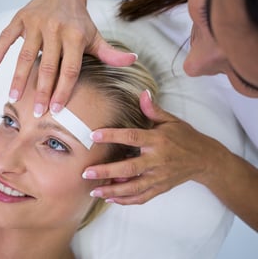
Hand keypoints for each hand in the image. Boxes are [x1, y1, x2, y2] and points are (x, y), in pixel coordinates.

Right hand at [0, 0, 136, 115]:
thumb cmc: (79, 20)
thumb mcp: (96, 36)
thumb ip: (110, 53)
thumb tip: (132, 61)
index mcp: (75, 36)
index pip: (69, 70)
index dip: (63, 90)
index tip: (56, 109)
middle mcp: (55, 30)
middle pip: (47, 66)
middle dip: (42, 91)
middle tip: (37, 113)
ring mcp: (36, 24)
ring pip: (25, 54)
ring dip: (18, 77)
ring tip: (13, 97)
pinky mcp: (20, 19)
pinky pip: (7, 36)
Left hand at [83, 90, 221, 204]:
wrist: (205, 159)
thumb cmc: (186, 137)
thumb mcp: (172, 120)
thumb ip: (154, 109)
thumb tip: (142, 92)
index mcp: (158, 140)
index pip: (131, 137)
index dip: (112, 136)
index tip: (93, 136)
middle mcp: (157, 160)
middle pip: (129, 168)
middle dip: (106, 172)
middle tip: (86, 172)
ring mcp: (159, 177)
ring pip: (133, 187)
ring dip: (112, 191)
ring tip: (94, 192)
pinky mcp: (161, 188)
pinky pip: (142, 197)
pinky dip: (126, 200)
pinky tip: (111, 200)